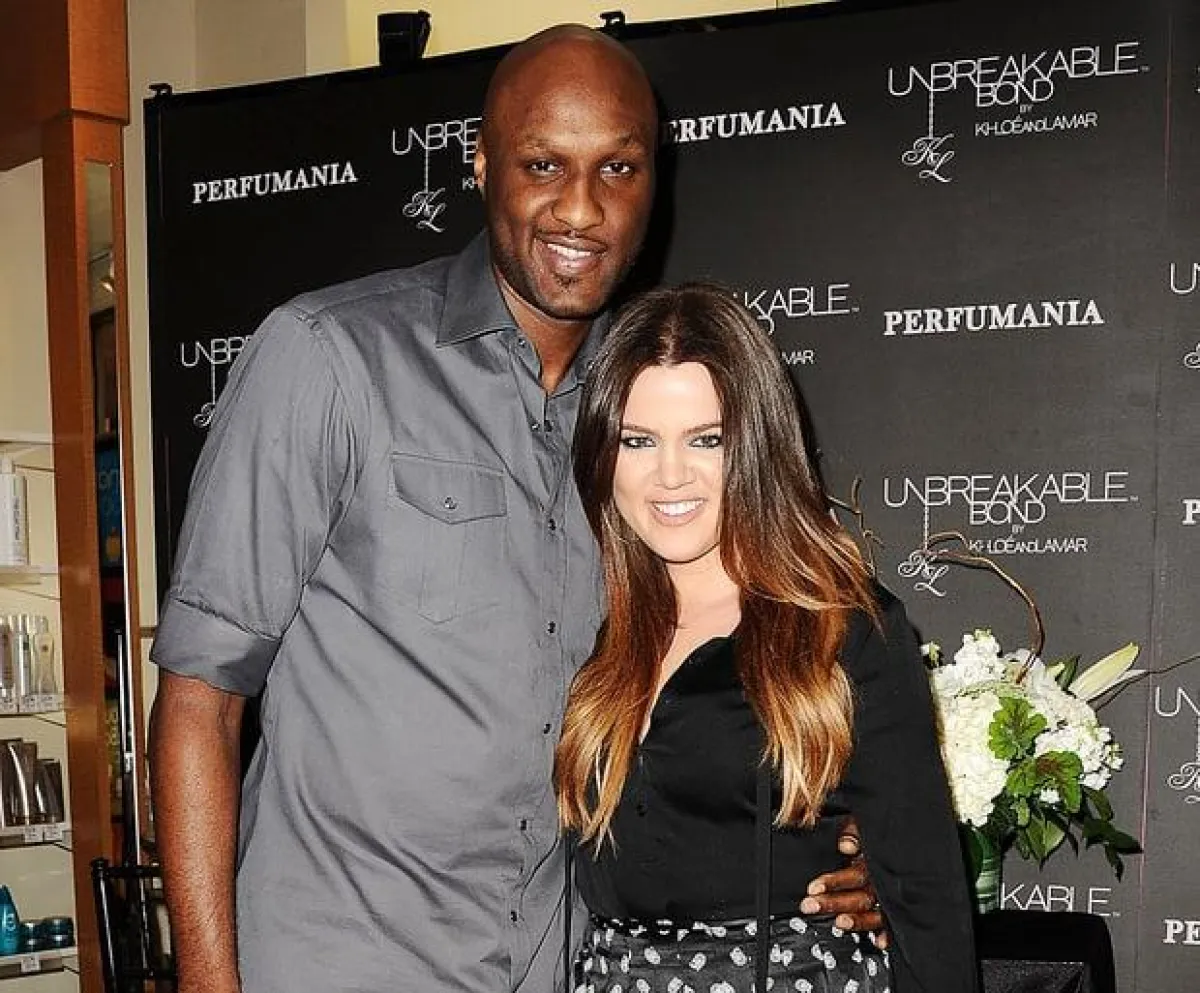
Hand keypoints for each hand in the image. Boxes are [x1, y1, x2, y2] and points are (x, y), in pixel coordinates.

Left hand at [799, 817, 889, 948]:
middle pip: (860, 896)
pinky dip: (889, 934)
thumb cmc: (880, 834)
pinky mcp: (899, 907)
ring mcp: (892, 896)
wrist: (914, 838)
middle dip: (834, 903)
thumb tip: (845, 845)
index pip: (854, 875)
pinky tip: (879, 942)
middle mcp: (883, 881)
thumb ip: (854, 832)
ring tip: (839, 923)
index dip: (833, 882)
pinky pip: (894, 924)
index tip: (813, 888)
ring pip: (875, 913)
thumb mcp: (866, 825)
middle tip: (810, 905)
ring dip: (858, 920)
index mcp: (873, 861)